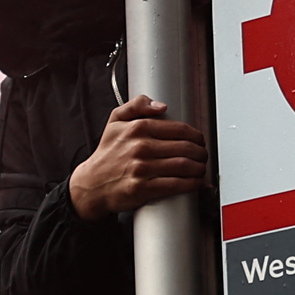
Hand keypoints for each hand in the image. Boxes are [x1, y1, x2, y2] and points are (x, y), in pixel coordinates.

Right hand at [68, 97, 206, 220]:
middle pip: (186, 148)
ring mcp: (141, 169)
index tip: (200, 141)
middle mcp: (140, 147)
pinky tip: (195, 182)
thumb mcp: (115, 121)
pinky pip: (175, 185)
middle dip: (201, 153)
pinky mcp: (142, 189)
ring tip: (201, 168)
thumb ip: (136, 105)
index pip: (180, 129)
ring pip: (184, 166)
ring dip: (199, 168)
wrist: (91, 184)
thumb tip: (161, 105)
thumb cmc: (107, 154)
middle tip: (203, 155)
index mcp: (138, 128)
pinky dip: (191, 184)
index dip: (196, 136)